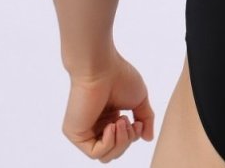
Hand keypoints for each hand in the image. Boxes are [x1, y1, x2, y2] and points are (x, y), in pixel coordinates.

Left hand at [62, 48, 154, 162]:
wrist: (101, 68)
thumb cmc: (120, 77)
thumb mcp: (139, 100)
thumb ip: (145, 119)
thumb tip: (148, 138)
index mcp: (109, 118)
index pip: (122, 142)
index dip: (133, 137)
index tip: (138, 122)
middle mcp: (96, 126)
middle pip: (115, 152)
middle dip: (127, 141)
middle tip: (129, 121)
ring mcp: (85, 131)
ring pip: (106, 156)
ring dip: (120, 142)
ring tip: (121, 120)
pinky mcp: (76, 134)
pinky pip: (95, 152)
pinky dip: (108, 143)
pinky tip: (112, 125)